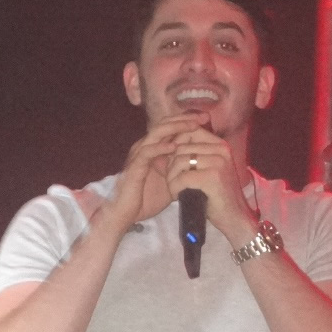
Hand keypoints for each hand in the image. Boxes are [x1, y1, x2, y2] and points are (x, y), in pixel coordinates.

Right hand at [101, 114, 207, 231]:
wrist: (126, 214)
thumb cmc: (146, 199)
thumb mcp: (170, 181)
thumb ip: (180, 169)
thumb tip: (200, 164)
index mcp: (152, 149)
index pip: (169, 127)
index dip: (187, 120)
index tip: (205, 119)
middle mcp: (144, 147)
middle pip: (164, 124)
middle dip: (185, 119)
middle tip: (203, 117)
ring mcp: (138, 155)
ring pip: (156, 133)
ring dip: (175, 127)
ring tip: (192, 126)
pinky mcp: (134, 166)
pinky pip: (147, 152)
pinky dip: (160, 147)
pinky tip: (174, 146)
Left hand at [165, 126, 257, 241]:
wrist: (235, 218)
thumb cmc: (216, 196)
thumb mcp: (206, 170)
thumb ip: (191, 156)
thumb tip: (164, 143)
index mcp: (220, 145)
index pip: (189, 132)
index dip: (173, 146)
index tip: (169, 163)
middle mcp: (221, 150)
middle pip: (181, 147)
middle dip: (169, 164)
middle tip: (171, 180)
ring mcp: (218, 162)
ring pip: (179, 161)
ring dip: (170, 177)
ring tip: (173, 188)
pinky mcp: (213, 177)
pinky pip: (182, 178)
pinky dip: (174, 187)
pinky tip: (176, 196)